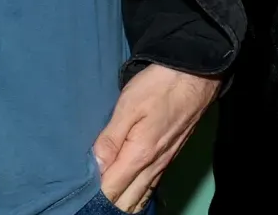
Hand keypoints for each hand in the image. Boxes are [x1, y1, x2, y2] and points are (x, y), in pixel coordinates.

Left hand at [93, 64, 220, 212]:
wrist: (196, 76)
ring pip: (141, 196)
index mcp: (139, 154)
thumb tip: (95, 167)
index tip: (80, 198)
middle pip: (128, 200)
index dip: (95, 197)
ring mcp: (164, 163)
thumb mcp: (128, 106)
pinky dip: (138, 196)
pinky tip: (131, 197)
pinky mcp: (170, 157)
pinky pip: (151, 186)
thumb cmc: (160, 86)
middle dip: (108, 205)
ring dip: (123, 204)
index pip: (112, 189)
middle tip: (88, 204)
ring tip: (105, 205)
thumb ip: (110, 138)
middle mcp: (154, 165)